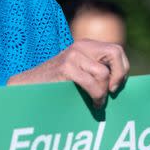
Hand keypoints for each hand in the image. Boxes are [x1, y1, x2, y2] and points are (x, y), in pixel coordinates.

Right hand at [7, 39, 129, 108]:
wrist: (28, 86)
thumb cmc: (56, 84)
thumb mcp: (78, 70)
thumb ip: (95, 69)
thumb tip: (121, 83)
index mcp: (85, 45)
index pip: (117, 50)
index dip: (122, 69)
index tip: (115, 86)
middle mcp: (80, 46)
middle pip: (115, 53)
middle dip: (118, 75)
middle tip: (112, 92)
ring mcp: (72, 56)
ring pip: (104, 73)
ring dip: (104, 92)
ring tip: (98, 102)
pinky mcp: (66, 68)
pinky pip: (93, 84)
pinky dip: (97, 96)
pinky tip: (93, 103)